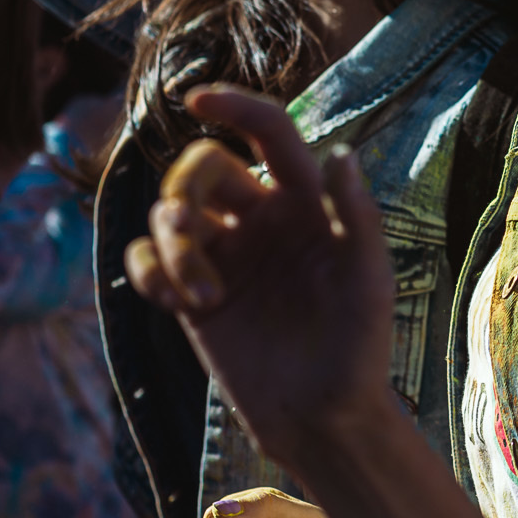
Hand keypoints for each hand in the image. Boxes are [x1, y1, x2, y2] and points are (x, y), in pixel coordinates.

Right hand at [124, 86, 397, 455]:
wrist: (321, 417)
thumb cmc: (358, 348)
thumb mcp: (370, 281)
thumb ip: (358, 217)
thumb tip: (340, 153)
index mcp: (306, 202)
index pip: (267, 134)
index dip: (234, 106)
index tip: (195, 100)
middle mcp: (262, 218)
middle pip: (202, 167)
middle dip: (185, 190)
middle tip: (191, 232)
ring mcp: (224, 254)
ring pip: (170, 212)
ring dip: (172, 245)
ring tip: (201, 297)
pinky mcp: (191, 294)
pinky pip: (147, 257)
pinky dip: (149, 268)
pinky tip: (174, 301)